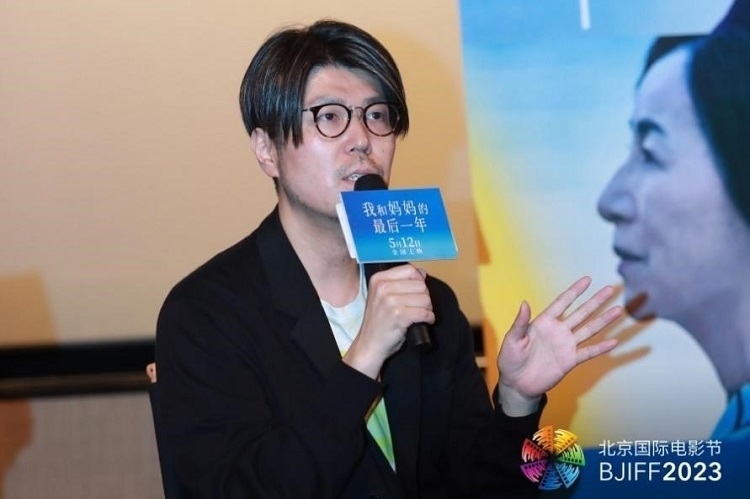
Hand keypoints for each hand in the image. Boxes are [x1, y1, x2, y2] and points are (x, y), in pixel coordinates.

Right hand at [343, 264, 433, 378]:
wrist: (369, 345)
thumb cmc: (378, 322)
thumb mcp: (384, 297)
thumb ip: (400, 283)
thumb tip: (421, 273)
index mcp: (378, 279)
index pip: (410, 270)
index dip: (418, 282)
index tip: (416, 293)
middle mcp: (383, 287)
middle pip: (420, 284)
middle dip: (424, 297)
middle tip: (418, 307)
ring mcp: (390, 301)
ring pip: (425, 298)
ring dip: (427, 308)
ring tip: (419, 315)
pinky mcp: (399, 315)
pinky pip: (425, 312)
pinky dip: (429, 318)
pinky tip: (424, 321)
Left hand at [496, 276, 620, 415]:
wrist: (517, 383)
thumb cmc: (510, 359)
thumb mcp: (512, 339)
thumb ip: (520, 322)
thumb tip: (524, 303)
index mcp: (544, 322)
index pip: (563, 303)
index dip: (575, 291)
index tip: (587, 279)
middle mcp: (558, 331)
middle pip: (581, 313)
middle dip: (596, 301)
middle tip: (610, 289)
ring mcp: (566, 345)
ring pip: (589, 330)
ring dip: (604, 320)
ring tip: (619, 310)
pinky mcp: (570, 361)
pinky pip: (588, 353)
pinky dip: (601, 348)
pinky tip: (614, 341)